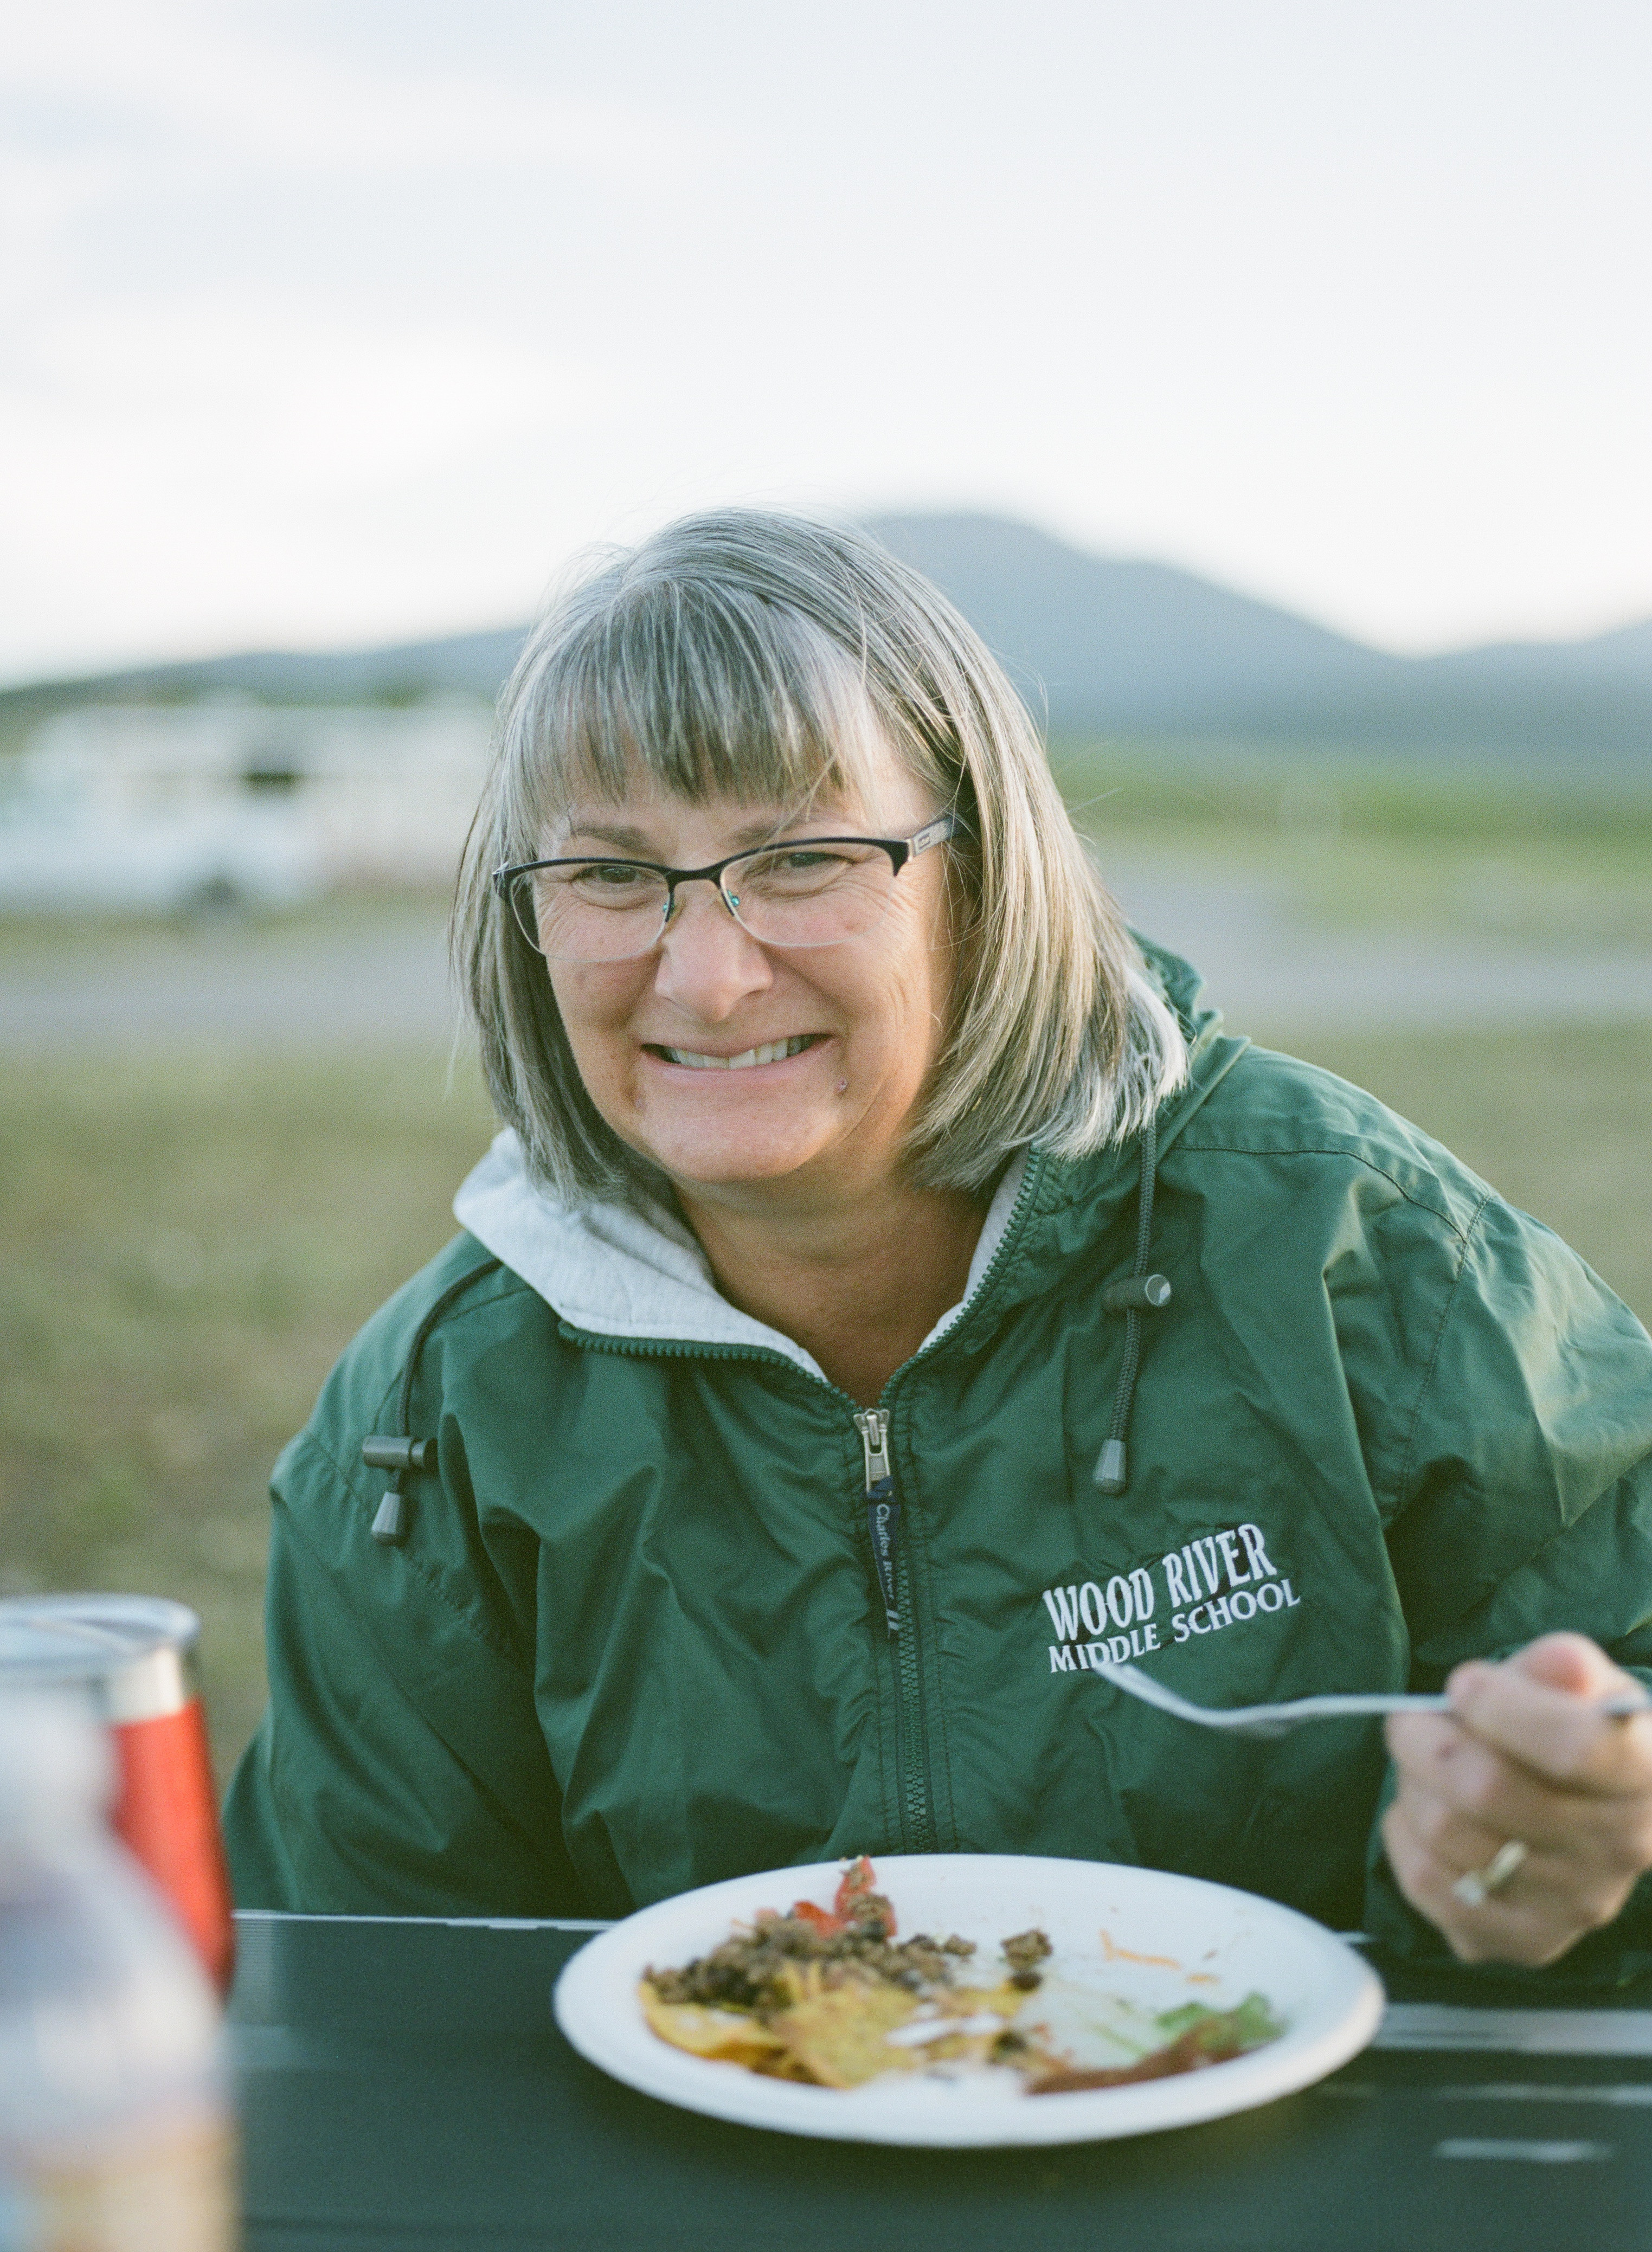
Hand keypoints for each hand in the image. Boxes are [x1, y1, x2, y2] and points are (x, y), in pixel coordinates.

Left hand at [1382, 1633, 1651, 1966]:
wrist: (1589, 1804)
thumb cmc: (1573, 1727)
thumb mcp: (1580, 1682)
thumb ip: (1564, 1666)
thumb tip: (1561, 1664)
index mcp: (1645, 1774)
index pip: (1572, 1748)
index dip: (1501, 1708)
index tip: (1465, 1685)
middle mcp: (1621, 1849)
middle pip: (1485, 1790)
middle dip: (1425, 1737)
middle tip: (1415, 1720)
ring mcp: (1575, 1904)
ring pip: (1445, 1833)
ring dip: (1412, 1785)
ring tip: (1424, 1767)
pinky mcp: (1526, 1940)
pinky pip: (1426, 1883)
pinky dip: (1404, 1836)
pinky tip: (1426, 1814)